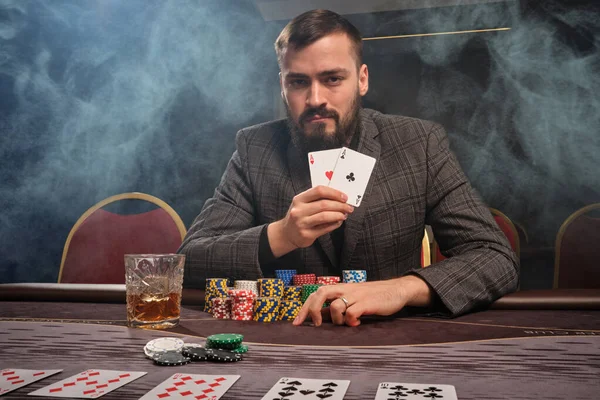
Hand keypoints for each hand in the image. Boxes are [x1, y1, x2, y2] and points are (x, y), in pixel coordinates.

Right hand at [267, 186, 353, 256]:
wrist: (286, 233)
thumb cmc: (299, 216)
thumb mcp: (302, 204)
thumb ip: (317, 199)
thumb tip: (339, 198)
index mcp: (299, 199)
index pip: (319, 190)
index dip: (334, 193)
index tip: (344, 197)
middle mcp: (299, 210)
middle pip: (324, 204)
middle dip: (340, 205)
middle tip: (349, 207)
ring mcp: (302, 223)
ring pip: (325, 216)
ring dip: (339, 215)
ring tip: (344, 215)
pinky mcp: (306, 234)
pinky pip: (325, 228)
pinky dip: (334, 224)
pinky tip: (338, 222)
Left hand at [293, 275, 432, 326]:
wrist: (396, 290)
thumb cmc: (372, 296)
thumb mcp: (351, 298)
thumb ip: (336, 306)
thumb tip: (318, 316)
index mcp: (340, 288)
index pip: (316, 294)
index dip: (304, 308)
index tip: (297, 322)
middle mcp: (346, 290)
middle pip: (321, 293)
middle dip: (312, 310)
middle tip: (315, 325)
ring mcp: (356, 296)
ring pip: (335, 306)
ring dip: (336, 319)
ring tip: (345, 323)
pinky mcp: (367, 303)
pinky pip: (352, 313)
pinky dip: (350, 321)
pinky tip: (356, 323)